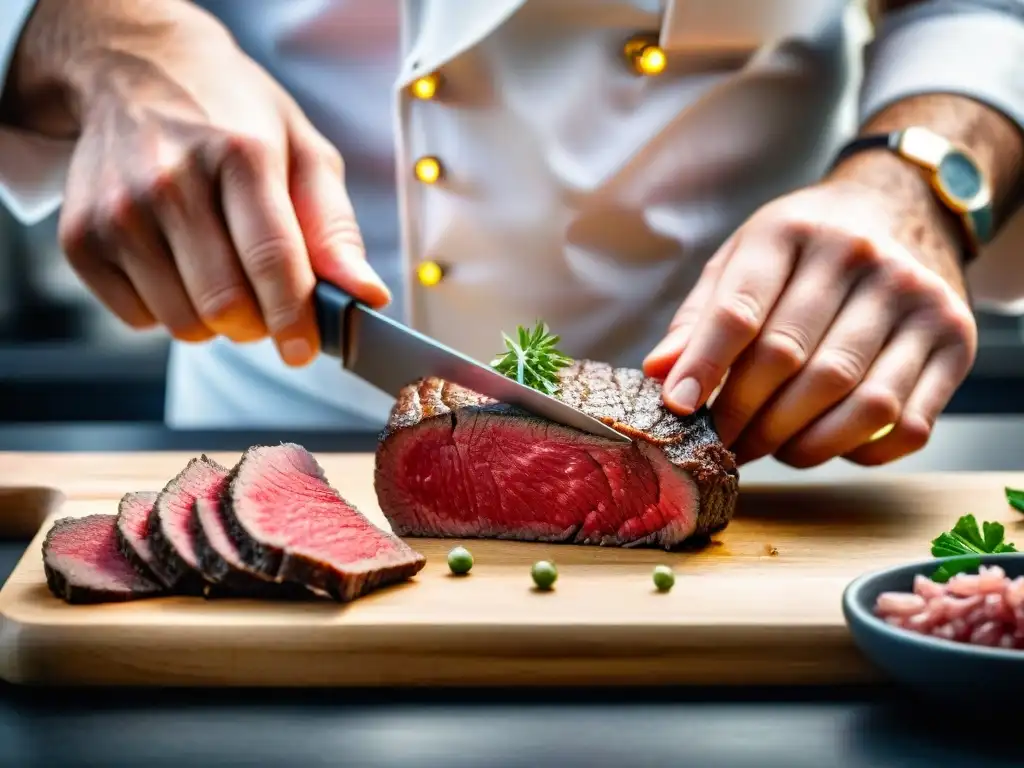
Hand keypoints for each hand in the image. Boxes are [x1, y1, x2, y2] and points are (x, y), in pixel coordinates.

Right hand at [12, 0, 389, 365]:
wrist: (135, 69)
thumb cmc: (234, 117)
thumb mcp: (303, 151)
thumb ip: (335, 228)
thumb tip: (368, 294)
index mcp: (240, 154)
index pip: (271, 260)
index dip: (293, 318)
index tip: (304, 350)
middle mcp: (171, 180)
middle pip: (224, 304)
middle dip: (258, 324)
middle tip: (268, 305)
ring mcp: (118, 210)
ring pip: (182, 321)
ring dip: (215, 320)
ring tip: (221, 273)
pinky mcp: (80, 236)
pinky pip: (138, 318)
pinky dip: (168, 310)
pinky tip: (176, 264)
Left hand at [643, 159, 977, 467]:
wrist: (903, 206)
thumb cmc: (805, 245)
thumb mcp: (742, 258)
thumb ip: (701, 317)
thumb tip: (660, 374)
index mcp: (792, 231)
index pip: (741, 311)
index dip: (704, 367)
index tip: (678, 407)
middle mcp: (862, 258)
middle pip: (793, 362)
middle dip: (746, 417)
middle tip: (721, 442)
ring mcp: (918, 298)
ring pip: (856, 401)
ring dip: (801, 444)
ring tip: (768, 448)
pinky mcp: (956, 338)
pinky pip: (908, 423)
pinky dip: (861, 451)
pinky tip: (828, 444)